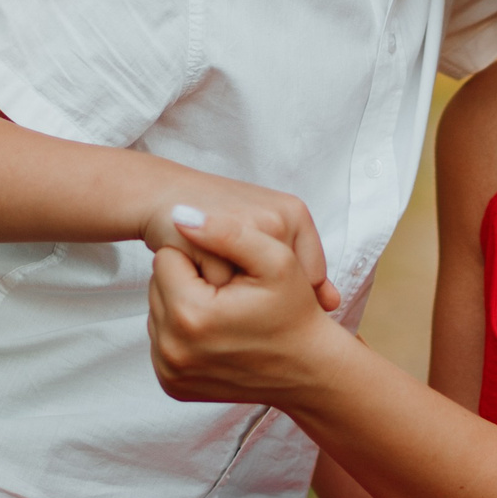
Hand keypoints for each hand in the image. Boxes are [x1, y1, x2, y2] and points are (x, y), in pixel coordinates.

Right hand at [136, 175, 340, 310]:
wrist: (163, 194)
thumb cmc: (216, 218)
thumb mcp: (264, 231)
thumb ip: (301, 266)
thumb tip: (334, 303)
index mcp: (295, 211)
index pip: (314, 276)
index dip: (288, 292)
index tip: (264, 289)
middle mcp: (278, 217)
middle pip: (286, 287)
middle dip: (262, 293)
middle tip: (234, 279)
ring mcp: (248, 227)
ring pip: (256, 291)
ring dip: (237, 297)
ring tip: (216, 276)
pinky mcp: (216, 241)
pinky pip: (223, 290)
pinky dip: (210, 292)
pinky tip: (197, 275)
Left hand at [149, 210, 352, 405]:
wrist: (307, 370)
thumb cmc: (295, 313)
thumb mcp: (276, 260)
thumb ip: (228, 231)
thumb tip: (180, 215)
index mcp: (191, 315)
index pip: (166, 257)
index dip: (200, 255)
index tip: (228, 270)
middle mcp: (172, 349)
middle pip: (158, 285)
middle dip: (189, 280)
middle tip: (229, 290)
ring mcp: (170, 371)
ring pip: (158, 311)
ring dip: (185, 304)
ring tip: (225, 310)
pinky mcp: (172, 385)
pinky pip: (163, 341)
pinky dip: (185, 332)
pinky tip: (217, 331)